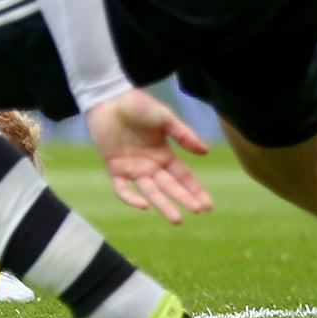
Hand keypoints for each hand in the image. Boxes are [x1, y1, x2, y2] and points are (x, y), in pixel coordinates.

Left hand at [85, 88, 213, 224]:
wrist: (109, 98)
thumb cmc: (137, 105)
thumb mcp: (165, 118)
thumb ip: (184, 135)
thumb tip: (206, 152)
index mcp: (164, 154)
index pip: (183, 177)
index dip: (195, 190)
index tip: (208, 205)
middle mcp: (150, 165)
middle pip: (170, 187)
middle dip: (184, 199)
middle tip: (197, 211)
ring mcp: (132, 168)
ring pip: (150, 192)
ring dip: (163, 205)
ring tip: (177, 219)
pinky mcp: (114, 168)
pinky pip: (122, 189)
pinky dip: (131, 198)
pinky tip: (144, 205)